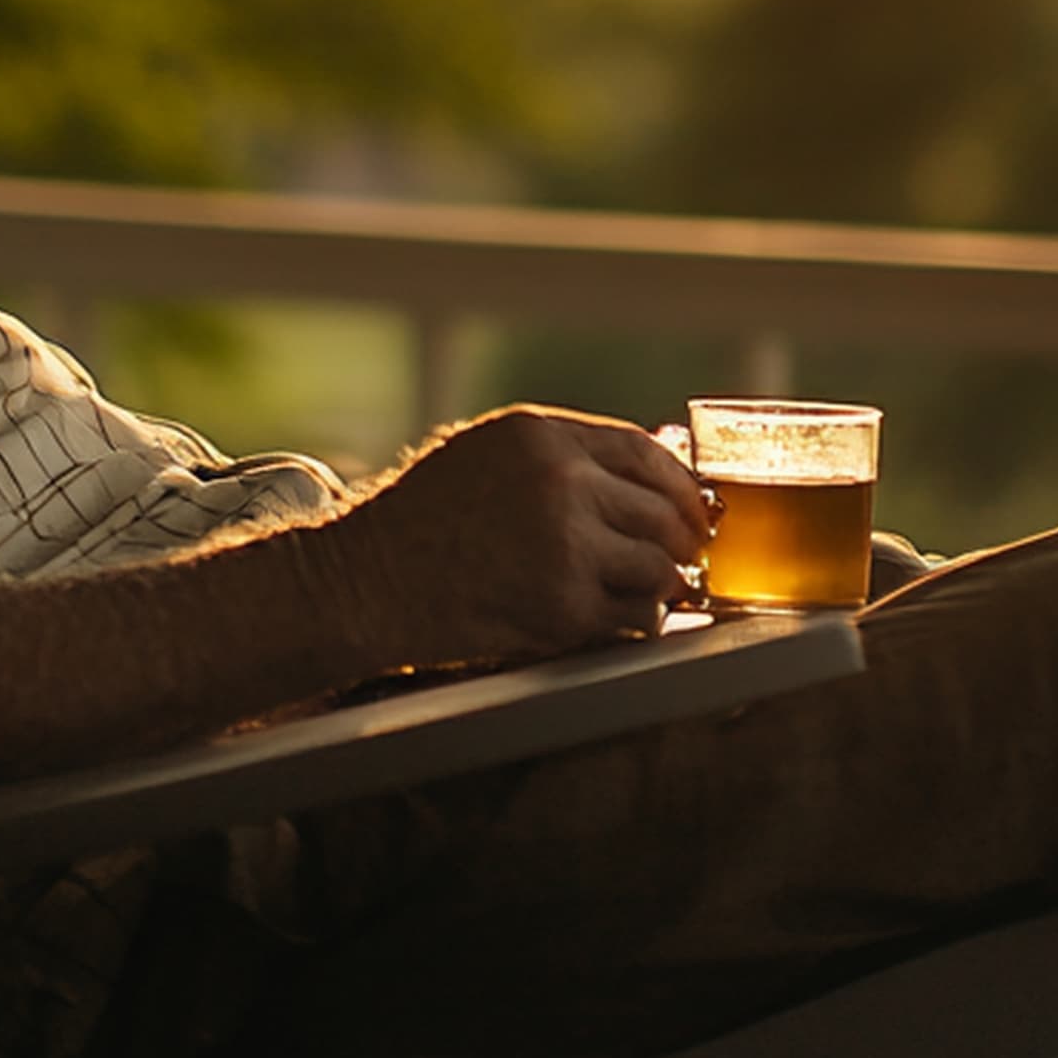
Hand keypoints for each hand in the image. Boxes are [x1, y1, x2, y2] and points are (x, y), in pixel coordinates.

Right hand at [328, 405, 709, 669]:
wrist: (364, 582)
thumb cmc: (419, 520)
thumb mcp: (484, 454)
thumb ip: (556, 457)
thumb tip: (639, 478)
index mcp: (540, 436)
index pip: (644, 451)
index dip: (679, 483)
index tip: (693, 505)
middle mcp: (559, 481)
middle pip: (660, 510)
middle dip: (682, 539)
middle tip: (687, 555)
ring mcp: (564, 544)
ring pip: (657, 566)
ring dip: (662, 584)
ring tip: (650, 591)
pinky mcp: (561, 605)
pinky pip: (631, 615)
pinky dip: (635, 621)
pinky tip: (617, 617)